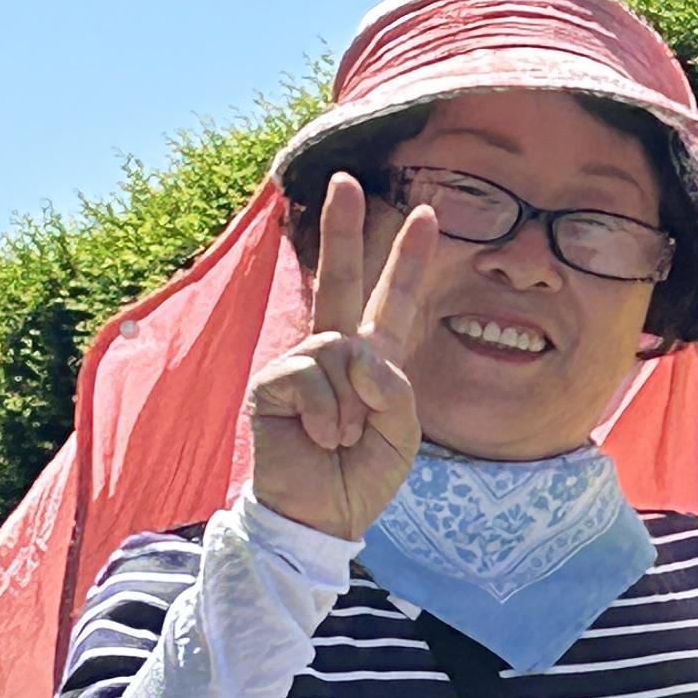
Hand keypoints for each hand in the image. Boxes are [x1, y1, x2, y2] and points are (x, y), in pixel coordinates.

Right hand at [244, 175, 440, 544]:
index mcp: (371, 361)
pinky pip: (311, 376)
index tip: (426, 215)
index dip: (407, 261)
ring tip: (337, 437)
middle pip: (339, 280)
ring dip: (348, 404)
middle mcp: (334, 352)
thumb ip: (395, 389)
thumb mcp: (402, 433)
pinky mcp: (271, 382)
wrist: (320, 516)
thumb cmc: (361, 476)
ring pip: (339, 350)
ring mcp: (299, 363)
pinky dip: (323, 412)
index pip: (391, 301)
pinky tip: (315, 436)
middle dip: (343, 230)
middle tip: (345, 181)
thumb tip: (357, 354)